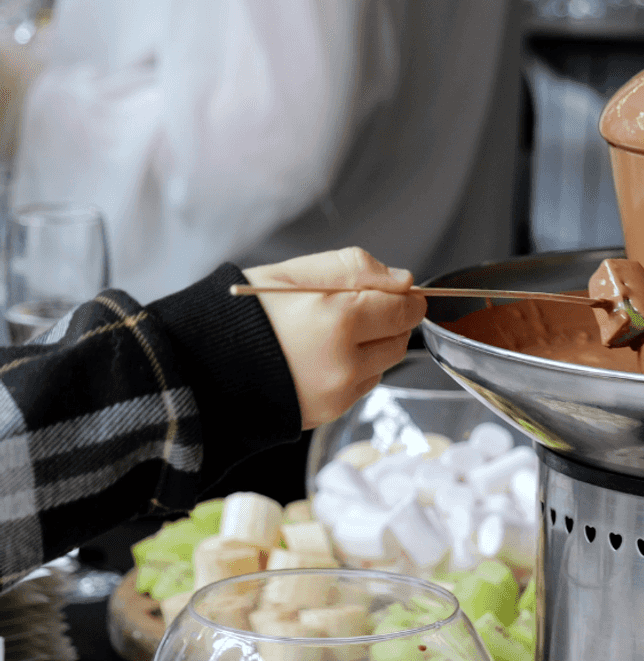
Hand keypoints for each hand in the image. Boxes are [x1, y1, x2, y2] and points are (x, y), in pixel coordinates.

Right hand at [243, 247, 426, 428]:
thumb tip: (402, 281)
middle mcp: (343, 362)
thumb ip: (354, 268)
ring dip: (372, 347)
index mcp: (337, 319)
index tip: (397, 293)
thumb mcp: (293, 273)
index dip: (405, 299)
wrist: (202, 366)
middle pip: (398, 339)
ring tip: (331, 334)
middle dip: (388, 322)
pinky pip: (362, 385)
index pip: (403, 310)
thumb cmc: (242, 315)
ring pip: (384, 364)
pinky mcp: (329, 412)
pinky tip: (321, 357)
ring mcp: (338, 392)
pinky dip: (354, 370)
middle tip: (357, 309)